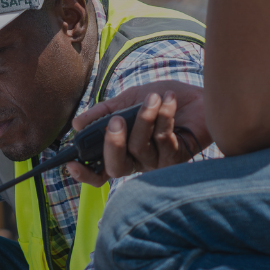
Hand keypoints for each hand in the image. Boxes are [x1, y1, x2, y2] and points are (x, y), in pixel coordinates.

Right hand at [66, 82, 208, 186]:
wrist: (197, 96)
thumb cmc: (161, 100)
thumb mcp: (127, 101)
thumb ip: (103, 112)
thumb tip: (76, 124)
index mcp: (123, 152)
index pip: (100, 172)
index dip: (84, 174)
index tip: (72, 164)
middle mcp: (138, 163)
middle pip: (116, 167)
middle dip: (113, 144)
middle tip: (115, 121)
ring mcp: (158, 163)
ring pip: (140, 147)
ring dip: (145, 118)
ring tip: (153, 98)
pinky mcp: (178, 157)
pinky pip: (163, 139)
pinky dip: (165, 115)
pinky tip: (170, 100)